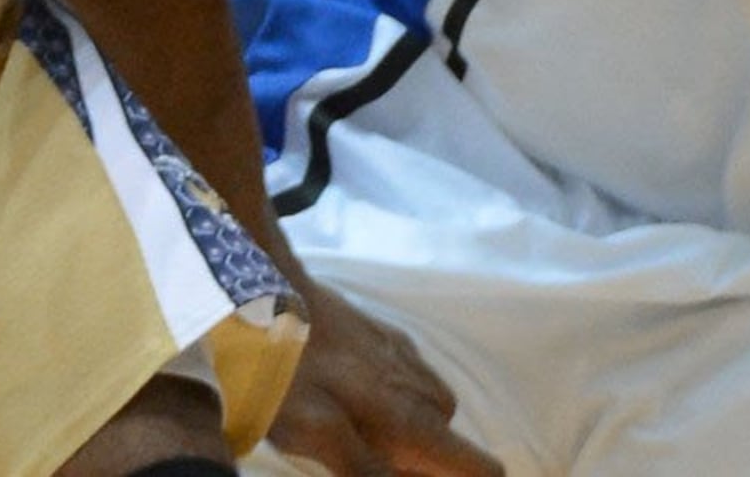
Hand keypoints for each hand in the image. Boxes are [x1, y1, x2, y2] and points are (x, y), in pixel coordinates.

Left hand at [266, 281, 498, 476]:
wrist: (267, 291)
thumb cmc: (287, 372)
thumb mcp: (318, 436)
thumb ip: (367, 472)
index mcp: (411, 423)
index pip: (482, 470)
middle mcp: (420, 389)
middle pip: (452, 445)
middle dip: (425, 464)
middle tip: (378, 463)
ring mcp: (404, 357)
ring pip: (431, 409)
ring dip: (409, 430)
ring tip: (361, 434)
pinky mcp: (384, 335)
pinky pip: (409, 377)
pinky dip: (394, 397)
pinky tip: (354, 395)